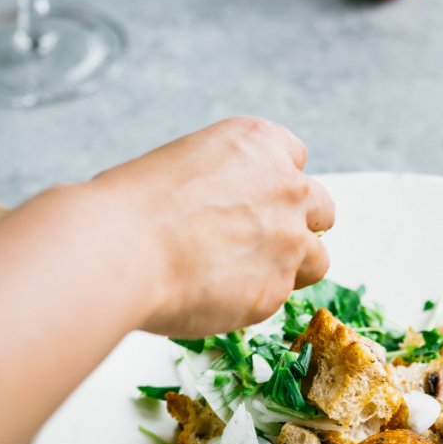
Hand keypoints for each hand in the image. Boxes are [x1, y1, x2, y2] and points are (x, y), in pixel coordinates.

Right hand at [93, 116, 333, 336]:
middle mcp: (287, 187)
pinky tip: (218, 298)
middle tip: (262, 244)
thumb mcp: (182, 165)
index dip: (275, 184)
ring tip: (245, 278)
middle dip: (299, 225)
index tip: (259, 201)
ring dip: (291, 269)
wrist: (122, 250)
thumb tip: (226, 217)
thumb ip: (223, 187)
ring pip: (317, 259)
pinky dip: (256, 300)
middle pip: (320, 207)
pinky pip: (280, 297)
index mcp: (259, 143)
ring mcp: (290, 240)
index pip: (294, 157)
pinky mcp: (278, 288)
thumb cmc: (132, 207)